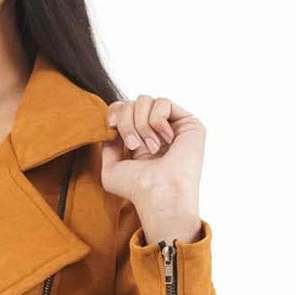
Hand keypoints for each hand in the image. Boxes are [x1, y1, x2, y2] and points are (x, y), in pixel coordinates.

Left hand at [102, 95, 204, 244]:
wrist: (158, 193)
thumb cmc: (136, 188)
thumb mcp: (111, 170)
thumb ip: (107, 146)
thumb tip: (111, 126)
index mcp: (139, 140)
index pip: (123, 109)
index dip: (115, 112)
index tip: (112, 126)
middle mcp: (154, 131)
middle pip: (131, 102)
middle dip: (127, 122)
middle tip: (134, 145)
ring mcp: (171, 126)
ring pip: (145, 100)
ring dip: (141, 125)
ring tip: (150, 148)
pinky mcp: (188, 122)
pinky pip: (163, 103)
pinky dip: (157, 121)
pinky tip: (165, 140)